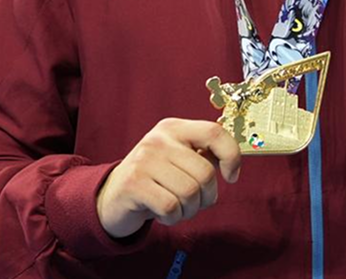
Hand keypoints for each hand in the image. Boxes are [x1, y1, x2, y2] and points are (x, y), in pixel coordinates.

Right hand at [96, 118, 241, 238]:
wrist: (113, 197)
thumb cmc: (155, 179)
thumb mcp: (178, 158)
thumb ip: (204, 155)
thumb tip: (232, 162)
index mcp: (174, 128)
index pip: (214, 132)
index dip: (232, 156)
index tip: (231, 176)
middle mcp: (159, 139)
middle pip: (205, 173)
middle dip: (207, 197)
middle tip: (195, 202)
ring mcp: (144, 160)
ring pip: (190, 193)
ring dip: (190, 210)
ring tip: (178, 207)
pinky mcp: (134, 184)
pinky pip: (171, 207)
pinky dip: (173, 218)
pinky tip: (163, 213)